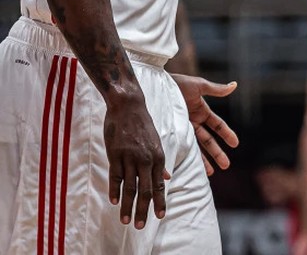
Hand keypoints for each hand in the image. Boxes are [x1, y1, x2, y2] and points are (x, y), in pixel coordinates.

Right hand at [103, 96, 169, 227]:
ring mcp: (130, 157)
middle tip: (140, 226)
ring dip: (127, 205)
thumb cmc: (142, 124)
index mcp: (158, 156)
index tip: (160, 216)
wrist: (128, 106)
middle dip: (144, 210)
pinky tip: (113, 201)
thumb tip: (167, 177)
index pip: (160, 185)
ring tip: (126, 220)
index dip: (160, 202)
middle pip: (146, 190)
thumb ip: (160, 161)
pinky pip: (115, 175)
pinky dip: (114, 190)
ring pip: (129, 187)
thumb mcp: (156, 141)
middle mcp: (146, 159)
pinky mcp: (115, 154)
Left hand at [170, 74, 238, 175]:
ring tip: (211, 173)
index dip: (227, 134)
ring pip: (195, 148)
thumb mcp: (199, 86)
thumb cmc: (177, 83)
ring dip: (204, 160)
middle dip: (218, 153)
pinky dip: (182, 159)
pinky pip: (177, 149)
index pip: (217, 126)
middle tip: (226, 165)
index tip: (235, 144)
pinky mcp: (169, 134)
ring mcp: (181, 129)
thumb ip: (216, 89)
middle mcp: (193, 123)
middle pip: (208, 141)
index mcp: (201, 112)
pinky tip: (186, 170)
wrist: (155, 84)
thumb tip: (235, 85)